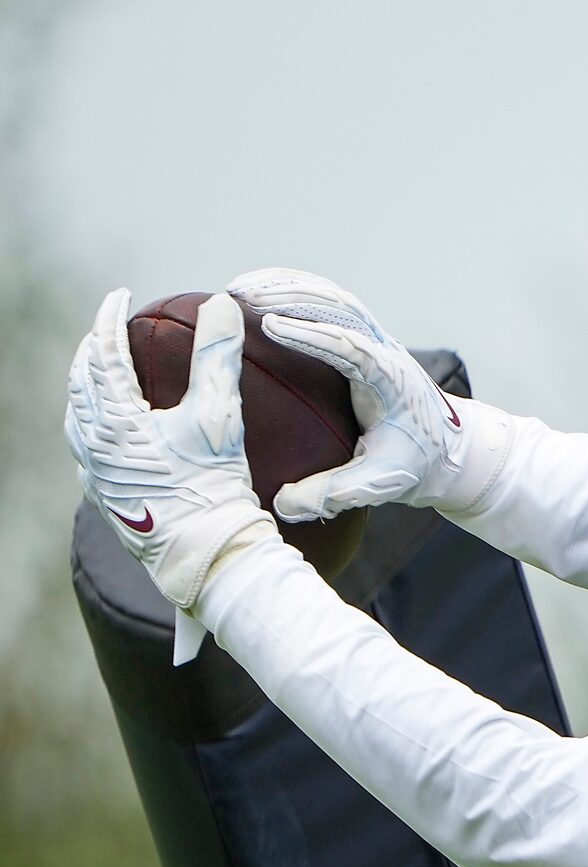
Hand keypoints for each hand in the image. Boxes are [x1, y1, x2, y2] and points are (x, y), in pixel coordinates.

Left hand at [64, 289, 274, 609]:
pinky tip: (103, 432)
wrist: (207, 556)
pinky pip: (83, 452)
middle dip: (91, 350)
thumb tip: (220, 303)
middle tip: (107, 332)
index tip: (120, 297)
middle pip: (79, 382)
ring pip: (75, 417)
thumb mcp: (220, 419)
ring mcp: (96, 475)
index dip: (110, 318)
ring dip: (84, 388)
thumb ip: (217, 357)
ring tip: (97, 374)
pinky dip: (88, 427)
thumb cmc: (214, 489)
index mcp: (116, 420)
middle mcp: (95, 445)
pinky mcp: (106, 500)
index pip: (103, 353)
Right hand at [226, 267, 509, 520]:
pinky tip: (263, 298)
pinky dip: (297, 295)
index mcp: (388, 378)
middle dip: (288, 295)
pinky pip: (331, 306)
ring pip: (333, 298)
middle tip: (238, 294)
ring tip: (241, 289)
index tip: (267, 325)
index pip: (348, 346)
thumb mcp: (382, 484)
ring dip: (288, 287)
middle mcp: (384, 350)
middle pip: (337, 306)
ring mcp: (377, 341)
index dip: (308, 333)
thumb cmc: (418, 466)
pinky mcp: (366, 343)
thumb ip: (336, 493)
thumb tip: (283, 504)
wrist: (452, 454)